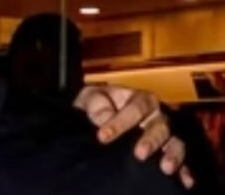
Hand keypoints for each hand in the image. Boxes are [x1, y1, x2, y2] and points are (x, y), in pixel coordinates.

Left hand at [73, 84, 193, 188]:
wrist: (97, 110)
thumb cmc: (97, 103)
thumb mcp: (93, 99)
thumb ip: (99, 108)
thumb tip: (106, 120)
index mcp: (141, 98)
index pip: (136, 109)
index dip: (120, 123)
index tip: (102, 136)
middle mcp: (158, 114)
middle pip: (160, 125)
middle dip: (151, 140)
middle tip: (140, 154)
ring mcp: (166, 132)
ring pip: (175, 141)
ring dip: (172, 154)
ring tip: (165, 168)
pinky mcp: (169, 148)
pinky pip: (181, 157)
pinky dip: (184, 169)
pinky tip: (185, 180)